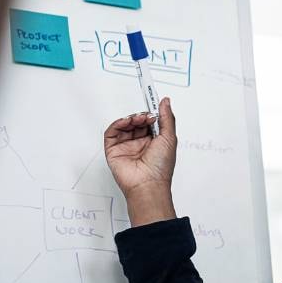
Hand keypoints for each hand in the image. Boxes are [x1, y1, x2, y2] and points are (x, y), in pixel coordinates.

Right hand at [104, 97, 177, 224]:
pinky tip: (127, 122)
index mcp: (154, 142)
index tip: (151, 99)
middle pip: (136, 122)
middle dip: (142, 115)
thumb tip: (165, 101)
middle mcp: (140, 143)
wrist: (148, 184)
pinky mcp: (113, 150)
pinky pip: (112, 132)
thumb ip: (167, 118)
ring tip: (139, 120)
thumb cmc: (161, 167)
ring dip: (131, 118)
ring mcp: (126, 146)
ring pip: (124, 125)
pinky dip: (118, 123)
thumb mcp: (169, 138)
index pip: (149, 122)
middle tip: (147, 115)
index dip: (150, 112)